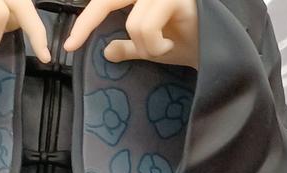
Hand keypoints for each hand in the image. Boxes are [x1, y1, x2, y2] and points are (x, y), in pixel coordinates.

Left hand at [62, 0, 198, 68]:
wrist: (217, 53)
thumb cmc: (189, 44)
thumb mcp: (151, 48)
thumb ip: (129, 46)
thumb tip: (106, 51)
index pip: (106, 1)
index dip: (86, 22)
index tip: (69, 45)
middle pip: (108, 0)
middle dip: (88, 23)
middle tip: (72, 45)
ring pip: (133, 23)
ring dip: (145, 46)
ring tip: (164, 48)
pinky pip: (146, 26)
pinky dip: (155, 45)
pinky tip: (172, 45)